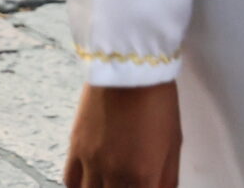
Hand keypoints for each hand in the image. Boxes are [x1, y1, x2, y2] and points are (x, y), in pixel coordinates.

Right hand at [63, 81, 180, 187]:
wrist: (128, 67)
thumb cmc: (156, 101)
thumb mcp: (173, 146)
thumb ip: (168, 180)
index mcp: (144, 176)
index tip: (145, 186)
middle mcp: (115, 174)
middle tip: (129, 183)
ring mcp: (92, 161)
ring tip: (110, 184)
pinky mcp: (76, 146)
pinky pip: (71, 181)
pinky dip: (81, 186)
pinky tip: (91, 181)